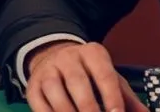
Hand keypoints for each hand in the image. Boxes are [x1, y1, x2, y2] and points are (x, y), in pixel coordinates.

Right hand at [26, 41, 146, 111]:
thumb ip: (127, 98)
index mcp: (93, 53)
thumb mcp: (110, 78)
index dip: (112, 97)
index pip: (105, 75)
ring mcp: (48, 71)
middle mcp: (69, 58)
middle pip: (79, 84)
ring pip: (57, 96)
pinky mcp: (32, 87)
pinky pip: (40, 106)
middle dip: (90, 109)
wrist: (55, 58)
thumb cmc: (89, 73)